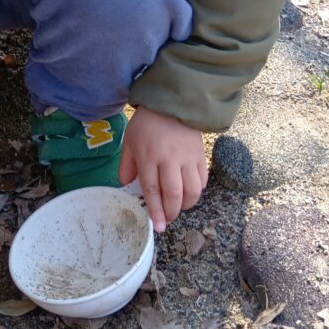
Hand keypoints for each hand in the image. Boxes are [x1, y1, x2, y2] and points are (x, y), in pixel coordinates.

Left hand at [119, 108, 207, 233]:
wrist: (172, 102)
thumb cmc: (146, 124)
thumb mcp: (129, 142)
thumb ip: (127, 165)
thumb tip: (126, 186)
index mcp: (148, 157)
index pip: (152, 190)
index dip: (155, 211)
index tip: (158, 226)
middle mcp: (169, 159)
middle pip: (173, 194)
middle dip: (171, 213)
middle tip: (168, 219)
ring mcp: (187, 157)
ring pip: (192, 190)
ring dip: (186, 205)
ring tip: (179, 208)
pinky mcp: (201, 155)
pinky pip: (202, 179)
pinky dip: (198, 191)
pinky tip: (190, 194)